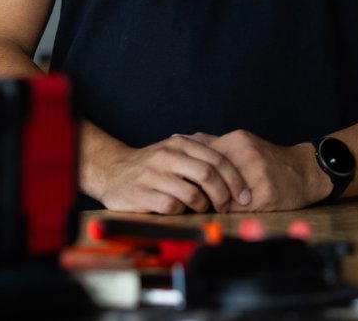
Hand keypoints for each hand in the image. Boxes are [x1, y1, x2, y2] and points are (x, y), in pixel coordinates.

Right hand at [85, 133, 255, 214]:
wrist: (112, 171)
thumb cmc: (152, 164)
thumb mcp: (175, 149)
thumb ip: (201, 150)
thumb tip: (237, 158)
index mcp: (180, 144)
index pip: (217, 159)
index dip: (235, 179)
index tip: (245, 196)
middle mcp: (167, 156)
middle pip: (208, 175)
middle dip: (224, 195)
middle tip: (228, 207)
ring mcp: (153, 175)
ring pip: (192, 194)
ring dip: (203, 206)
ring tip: (203, 209)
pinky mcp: (140, 194)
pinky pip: (171, 207)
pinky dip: (182, 212)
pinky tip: (181, 211)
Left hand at [192, 130, 330, 211]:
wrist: (304, 171)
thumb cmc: (268, 159)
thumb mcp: (242, 143)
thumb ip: (211, 142)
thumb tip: (178, 138)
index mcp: (238, 140)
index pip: (202, 159)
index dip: (192, 174)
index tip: (187, 183)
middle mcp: (247, 155)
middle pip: (210, 178)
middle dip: (200, 191)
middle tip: (195, 198)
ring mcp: (258, 175)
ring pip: (222, 195)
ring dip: (214, 203)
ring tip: (211, 205)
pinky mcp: (266, 196)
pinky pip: (237, 209)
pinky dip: (229, 212)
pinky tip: (229, 210)